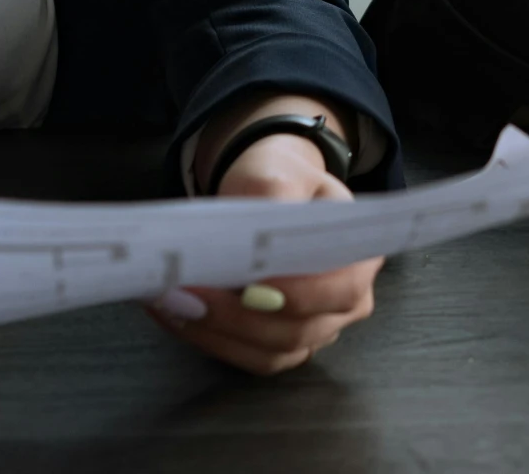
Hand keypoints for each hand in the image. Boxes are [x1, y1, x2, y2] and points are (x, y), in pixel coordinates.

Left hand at [148, 133, 379, 373]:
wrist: (271, 189)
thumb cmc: (283, 178)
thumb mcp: (280, 172)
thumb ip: (272, 198)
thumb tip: (251, 243)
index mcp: (360, 258)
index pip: (340, 290)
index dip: (298, 296)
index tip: (249, 287)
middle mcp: (345, 304)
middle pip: (296, 331)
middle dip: (235, 317)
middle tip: (183, 293)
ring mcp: (313, 331)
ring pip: (266, 353)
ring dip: (213, 332)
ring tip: (168, 302)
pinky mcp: (277, 345)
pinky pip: (244, 356)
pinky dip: (206, 338)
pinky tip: (171, 313)